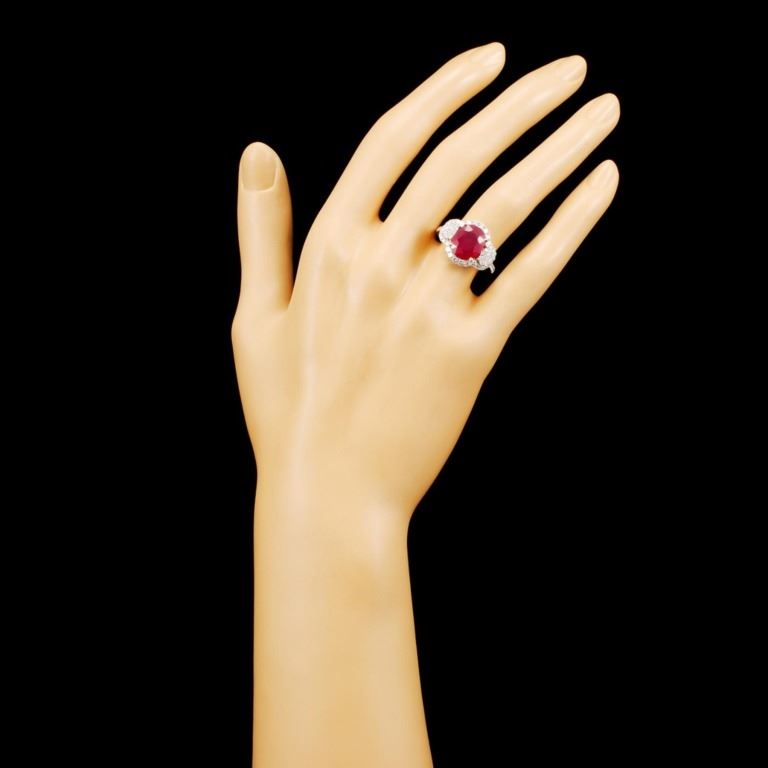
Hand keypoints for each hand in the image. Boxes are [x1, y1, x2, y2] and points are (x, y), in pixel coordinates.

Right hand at [233, 44, 618, 515]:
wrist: (329, 493)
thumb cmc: (288, 410)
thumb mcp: (255, 317)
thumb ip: (260, 230)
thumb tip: (259, 150)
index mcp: (330, 249)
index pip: (394, 139)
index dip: (446, 89)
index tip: (493, 58)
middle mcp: (381, 266)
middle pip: (460, 158)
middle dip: (522, 102)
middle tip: (572, 68)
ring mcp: (428, 308)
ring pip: (503, 205)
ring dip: (560, 148)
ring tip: (605, 111)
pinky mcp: (470, 353)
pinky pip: (529, 274)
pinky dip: (572, 225)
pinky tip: (604, 184)